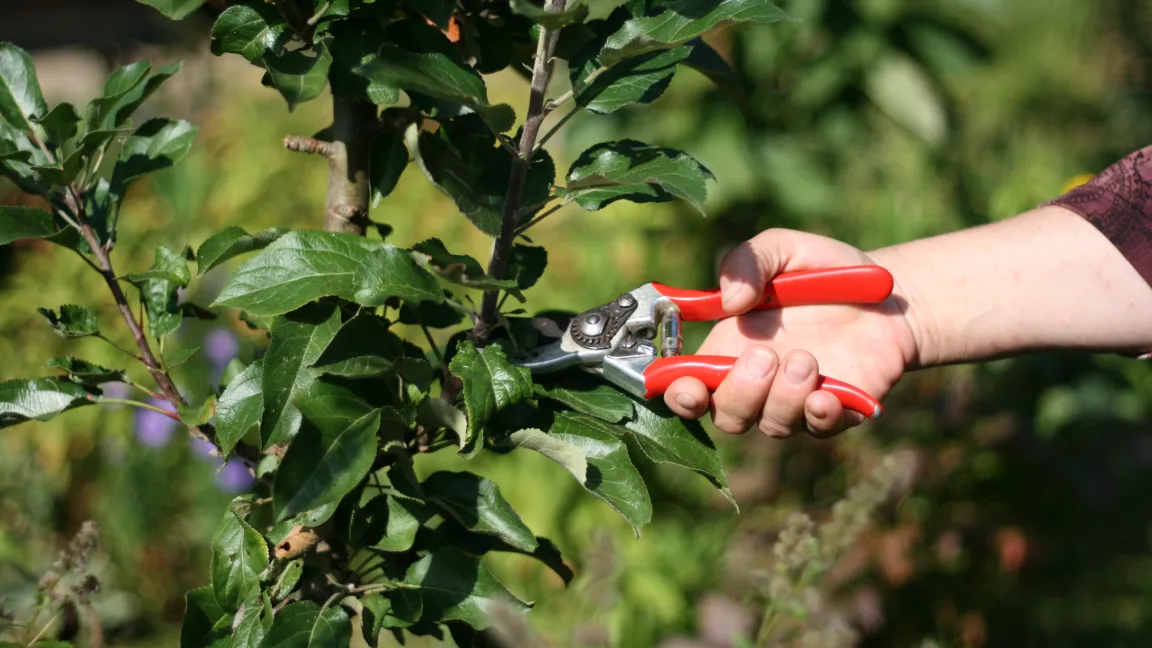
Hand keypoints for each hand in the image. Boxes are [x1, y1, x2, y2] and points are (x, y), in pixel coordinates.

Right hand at [664, 228, 920, 437]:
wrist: (889, 291)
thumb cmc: (824, 271)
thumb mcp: (783, 249)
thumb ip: (748, 262)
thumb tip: (730, 300)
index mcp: (729, 348)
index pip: (690, 385)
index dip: (680, 395)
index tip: (687, 386)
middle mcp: (758, 383)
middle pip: (727, 416)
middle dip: (739, 393)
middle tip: (766, 355)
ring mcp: (796, 401)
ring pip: (771, 424)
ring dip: (783, 397)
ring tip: (807, 359)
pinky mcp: (837, 410)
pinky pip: (818, 429)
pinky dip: (818, 418)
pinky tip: (826, 396)